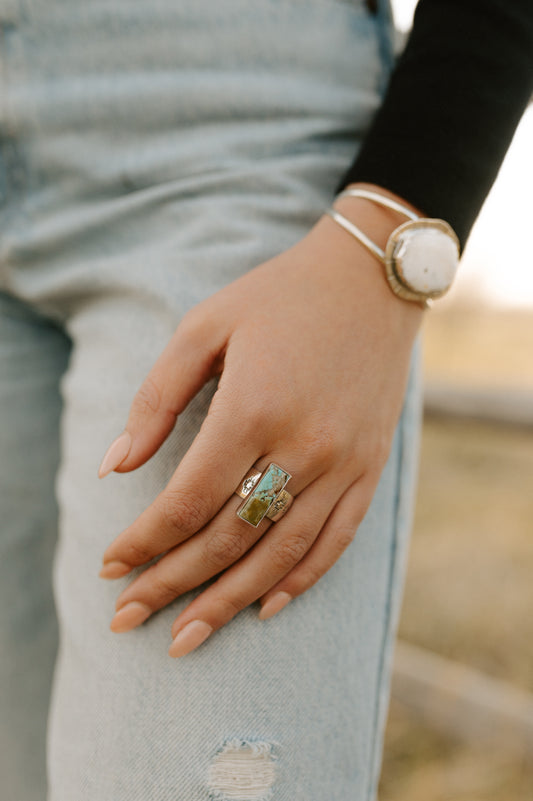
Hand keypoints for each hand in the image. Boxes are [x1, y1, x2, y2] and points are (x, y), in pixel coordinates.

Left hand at [97, 183, 424, 657]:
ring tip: (187, 637)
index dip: (145, 541)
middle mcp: (302, 446)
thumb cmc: (277, 296)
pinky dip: (300, 580)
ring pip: (281, 553)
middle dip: (172, 584)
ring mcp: (344, 462)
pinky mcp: (371, 467)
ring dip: (228, 601)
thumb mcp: (204, 328)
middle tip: (129, 619)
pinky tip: (266, 607)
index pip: (188, 500)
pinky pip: (336, 540)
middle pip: (228, 538)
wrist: (369, 281)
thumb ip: (156, 399)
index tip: (111, 567)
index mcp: (253, 408)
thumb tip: (114, 468)